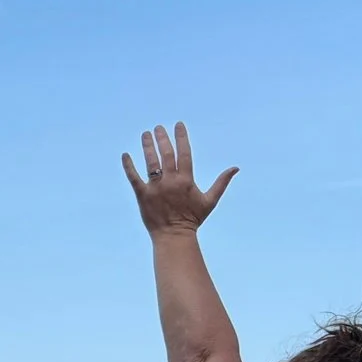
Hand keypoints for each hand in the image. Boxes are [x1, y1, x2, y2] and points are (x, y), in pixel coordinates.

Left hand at [121, 122, 235, 235]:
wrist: (174, 236)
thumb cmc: (193, 219)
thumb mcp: (210, 200)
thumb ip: (221, 182)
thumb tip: (236, 168)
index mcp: (186, 180)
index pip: (184, 153)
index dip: (181, 137)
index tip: (178, 125)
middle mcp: (170, 181)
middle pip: (166, 154)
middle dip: (162, 139)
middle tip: (158, 127)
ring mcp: (155, 188)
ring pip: (150, 162)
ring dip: (147, 147)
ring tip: (145, 134)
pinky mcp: (142, 195)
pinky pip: (133, 178)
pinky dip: (129, 166)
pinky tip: (125, 155)